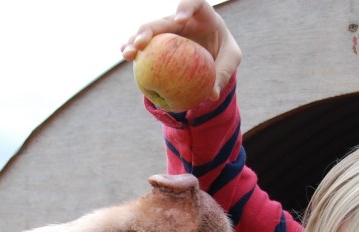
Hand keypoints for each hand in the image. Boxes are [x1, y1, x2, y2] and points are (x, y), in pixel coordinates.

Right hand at [121, 0, 241, 100]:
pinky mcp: (158, 43)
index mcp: (203, 15)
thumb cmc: (223, 51)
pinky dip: (135, 51)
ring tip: (127, 55)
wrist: (213, 52)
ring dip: (135, 41)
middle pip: (163, 20)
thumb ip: (224, 72)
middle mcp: (181, 19)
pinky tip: (127, 58)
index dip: (185, 7)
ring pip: (148, 32)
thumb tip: (212, 94)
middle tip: (140, 44)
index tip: (180, 20)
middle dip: (149, 30)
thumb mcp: (231, 58)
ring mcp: (167, 31)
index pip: (194, 3)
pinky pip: (144, 46)